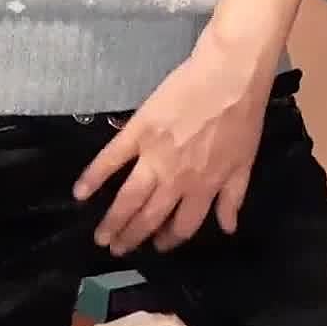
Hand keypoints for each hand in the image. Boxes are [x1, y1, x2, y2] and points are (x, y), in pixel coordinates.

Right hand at [73, 29, 273, 254]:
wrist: (230, 76)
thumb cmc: (243, 117)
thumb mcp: (245, 162)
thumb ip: (232, 197)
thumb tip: (226, 228)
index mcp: (204, 186)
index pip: (183, 225)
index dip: (170, 240)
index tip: (158, 246)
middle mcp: (176, 179)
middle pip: (150, 218)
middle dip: (133, 238)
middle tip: (117, 249)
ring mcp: (154, 156)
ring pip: (129, 198)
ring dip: (114, 221)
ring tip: (101, 237)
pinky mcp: (138, 132)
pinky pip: (110, 160)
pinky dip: (93, 178)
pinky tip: (80, 193)